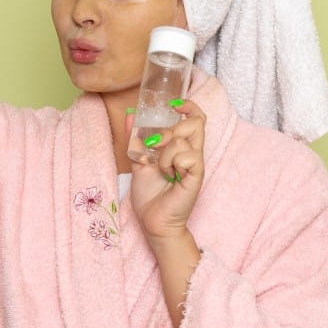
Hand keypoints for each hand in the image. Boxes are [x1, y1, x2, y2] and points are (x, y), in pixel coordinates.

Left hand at [127, 99, 205, 240]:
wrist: (152, 220)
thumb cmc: (149, 195)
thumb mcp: (138, 161)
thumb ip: (136, 139)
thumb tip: (130, 115)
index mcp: (181, 148)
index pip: (196, 118)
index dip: (189, 107)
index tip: (174, 106)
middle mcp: (192, 153)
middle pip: (195, 122)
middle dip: (169, 130)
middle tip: (155, 147)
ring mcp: (195, 164)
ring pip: (182, 140)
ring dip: (164, 154)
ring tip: (162, 170)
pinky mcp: (196, 175)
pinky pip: (188, 156)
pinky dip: (172, 163)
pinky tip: (170, 176)